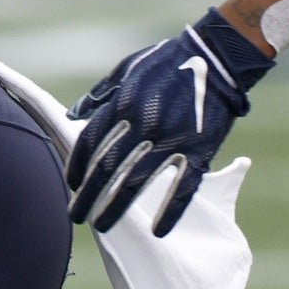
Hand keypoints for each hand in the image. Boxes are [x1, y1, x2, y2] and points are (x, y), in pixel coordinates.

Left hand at [67, 8, 272, 235]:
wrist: (218, 58)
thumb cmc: (170, 60)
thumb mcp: (129, 69)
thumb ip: (101, 93)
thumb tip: (73, 114)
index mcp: (124, 103)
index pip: (91, 142)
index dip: (77, 166)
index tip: (70, 184)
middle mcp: (143, 124)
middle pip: (107, 168)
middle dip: (88, 196)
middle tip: (75, 217)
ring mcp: (172, 139)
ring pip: (137, 183)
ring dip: (116, 208)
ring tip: (102, 227)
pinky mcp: (199, 150)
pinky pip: (182, 188)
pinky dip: (170, 211)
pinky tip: (158, 231)